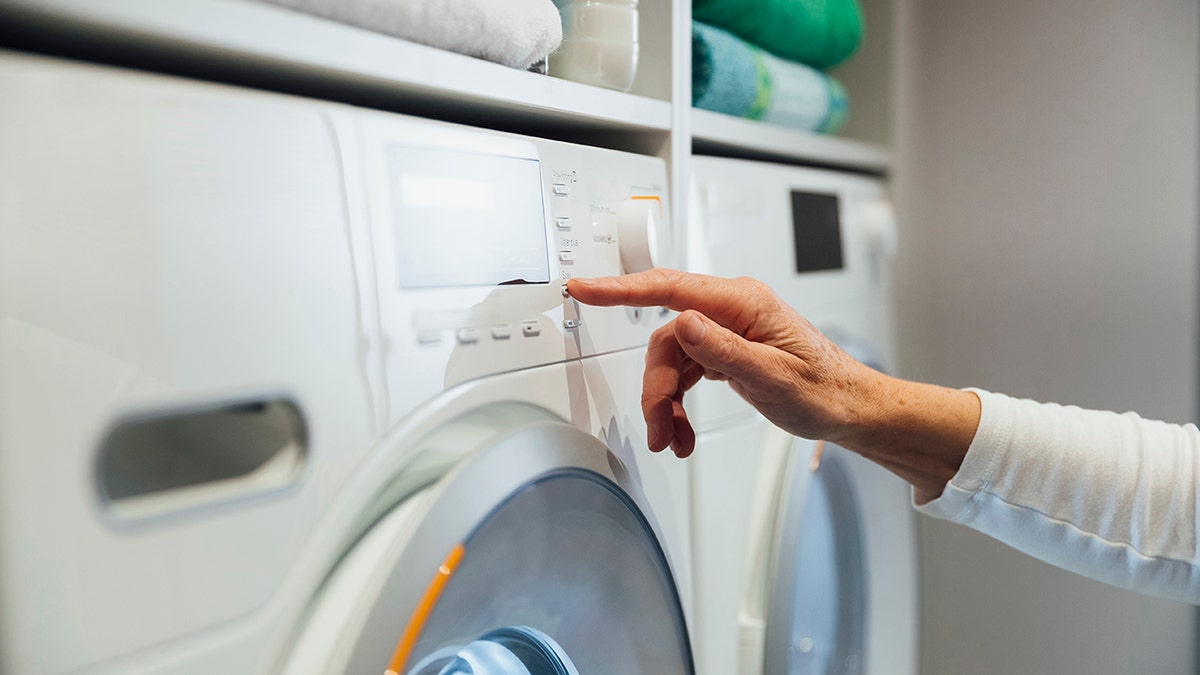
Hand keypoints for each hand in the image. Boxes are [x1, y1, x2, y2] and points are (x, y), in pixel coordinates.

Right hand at [567, 269, 884, 456]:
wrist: (848, 407)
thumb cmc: (823, 389)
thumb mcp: (773, 376)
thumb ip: (724, 351)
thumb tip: (684, 324)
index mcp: (743, 303)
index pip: (671, 289)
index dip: (622, 289)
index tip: (585, 288)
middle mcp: (732, 309)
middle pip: (667, 338)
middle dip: (656, 386)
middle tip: (658, 426)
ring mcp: (727, 328)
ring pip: (673, 359)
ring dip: (666, 401)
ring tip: (672, 438)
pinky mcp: (725, 348)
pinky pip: (686, 371)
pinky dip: (679, 402)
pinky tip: (682, 429)